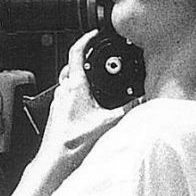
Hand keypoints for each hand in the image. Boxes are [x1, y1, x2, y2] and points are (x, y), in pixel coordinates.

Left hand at [43, 31, 127, 155]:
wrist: (55, 160)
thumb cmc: (74, 142)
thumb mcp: (108, 123)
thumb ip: (126, 110)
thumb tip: (140, 101)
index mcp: (75, 86)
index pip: (76, 53)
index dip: (85, 40)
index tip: (94, 35)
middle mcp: (63, 91)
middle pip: (71, 65)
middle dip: (83, 59)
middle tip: (95, 57)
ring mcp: (58, 102)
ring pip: (67, 81)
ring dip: (79, 76)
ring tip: (93, 80)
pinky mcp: (56, 113)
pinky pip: (65, 96)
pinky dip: (75, 93)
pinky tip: (85, 104)